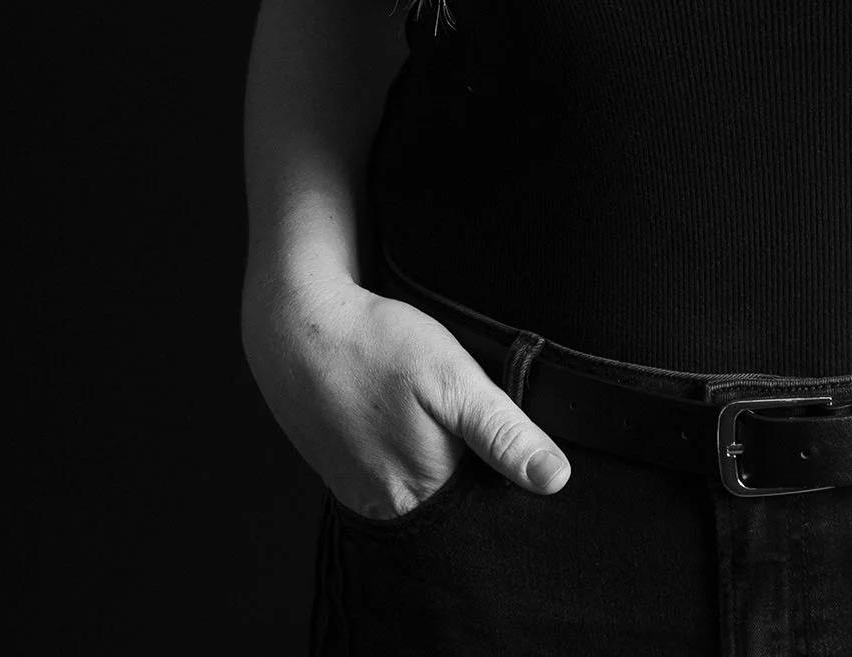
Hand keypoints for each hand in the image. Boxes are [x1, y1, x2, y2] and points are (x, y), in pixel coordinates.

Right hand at [243, 273, 570, 519]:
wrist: (296, 330)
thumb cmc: (376, 347)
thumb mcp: (453, 379)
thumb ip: (502, 432)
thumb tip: (555, 480)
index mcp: (425, 494)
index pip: (487, 520)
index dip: (513, 494)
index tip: (528, 463)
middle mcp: (392, 510)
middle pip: (455, 516)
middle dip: (480, 487)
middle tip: (485, 434)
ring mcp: (364, 497)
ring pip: (425, 502)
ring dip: (447, 477)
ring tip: (450, 431)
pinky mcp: (347, 478)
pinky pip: (394, 487)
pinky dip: (413, 468)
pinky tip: (416, 434)